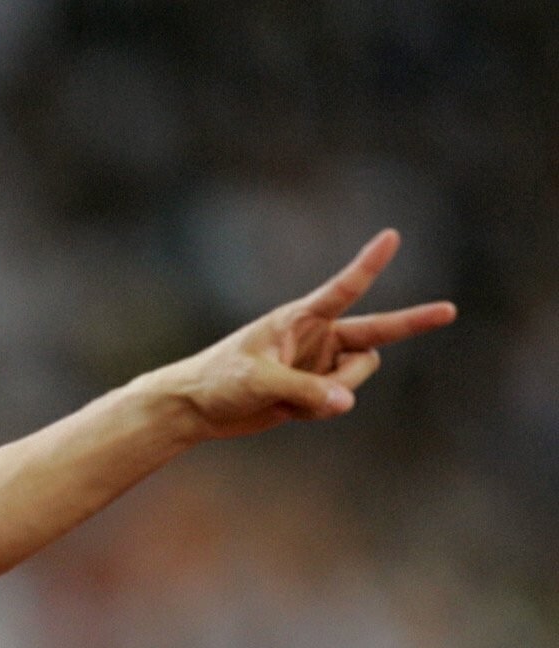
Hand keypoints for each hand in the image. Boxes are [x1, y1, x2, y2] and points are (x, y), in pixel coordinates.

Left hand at [166, 229, 455, 439]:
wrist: (196, 408)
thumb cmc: (217, 382)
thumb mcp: (257, 382)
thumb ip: (304, 391)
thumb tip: (347, 403)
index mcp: (299, 318)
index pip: (343, 288)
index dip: (368, 264)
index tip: (392, 236)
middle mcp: (318, 336)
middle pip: (377, 332)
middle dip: (414, 322)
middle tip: (450, 310)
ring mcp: (321, 363)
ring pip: (357, 376)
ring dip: (332, 393)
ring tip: (286, 396)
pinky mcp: (318, 389)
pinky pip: (338, 401)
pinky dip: (316, 411)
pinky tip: (285, 409)